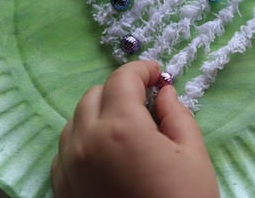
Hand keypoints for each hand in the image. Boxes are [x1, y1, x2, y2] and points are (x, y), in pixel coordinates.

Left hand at [51, 61, 219, 197]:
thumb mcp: (193, 155)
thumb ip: (176, 114)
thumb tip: (163, 91)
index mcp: (121, 128)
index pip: (122, 79)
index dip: (141, 69)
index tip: (157, 73)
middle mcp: (86, 142)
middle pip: (95, 94)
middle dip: (120, 90)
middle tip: (145, 101)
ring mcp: (68, 166)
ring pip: (76, 120)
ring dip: (100, 112)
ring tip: (126, 126)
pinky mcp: (61, 188)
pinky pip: (66, 148)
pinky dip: (84, 139)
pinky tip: (106, 152)